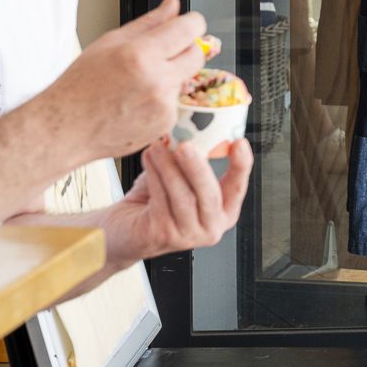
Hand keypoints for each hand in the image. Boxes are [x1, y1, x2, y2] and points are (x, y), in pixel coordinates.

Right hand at [36, 0, 209, 163]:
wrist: (66, 128)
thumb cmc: (80, 85)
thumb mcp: (109, 42)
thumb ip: (149, 23)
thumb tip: (172, 5)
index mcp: (140, 55)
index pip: (189, 29)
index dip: (192, 22)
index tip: (188, 23)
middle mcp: (157, 81)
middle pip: (196, 54)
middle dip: (185, 48)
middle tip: (162, 51)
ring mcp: (164, 105)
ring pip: (185, 78)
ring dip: (171, 75)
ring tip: (137, 82)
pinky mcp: (166, 123)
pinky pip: (175, 101)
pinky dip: (162, 98)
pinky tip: (136, 101)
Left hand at [101, 138, 250, 266]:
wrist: (125, 232)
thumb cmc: (154, 204)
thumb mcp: (179, 180)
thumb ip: (187, 162)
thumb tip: (186, 130)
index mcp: (223, 212)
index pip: (237, 187)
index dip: (241, 165)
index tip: (239, 143)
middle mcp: (211, 227)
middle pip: (209, 194)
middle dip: (198, 167)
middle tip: (186, 145)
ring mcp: (188, 235)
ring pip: (183, 196)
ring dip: (169, 167)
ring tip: (158, 147)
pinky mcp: (164, 236)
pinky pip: (161, 200)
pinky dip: (154, 175)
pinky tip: (149, 159)